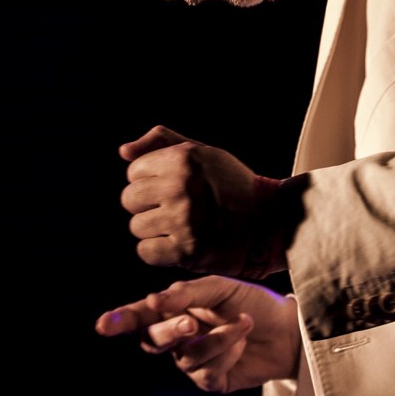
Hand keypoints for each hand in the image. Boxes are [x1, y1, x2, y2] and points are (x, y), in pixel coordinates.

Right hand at [95, 276, 301, 393]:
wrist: (288, 328)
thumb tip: (154, 300)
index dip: (120, 320)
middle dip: (170, 331)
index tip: (104, 326)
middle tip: (191, 322)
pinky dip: (228, 354)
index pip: (141, 316)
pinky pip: (206, 373)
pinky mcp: (212, 381)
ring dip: (217, 339)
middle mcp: (179, 337)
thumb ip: (186, 292)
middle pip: (153, 340)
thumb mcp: (220, 288)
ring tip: (244, 322)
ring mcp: (194, 361)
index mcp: (175, 309)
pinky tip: (243, 342)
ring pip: (186, 357)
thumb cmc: (253, 302)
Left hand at [118, 125, 288, 277]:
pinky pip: (145, 252)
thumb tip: (123, 152)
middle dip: (148, 206)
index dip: (151, 182)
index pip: (134, 171)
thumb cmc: (233, 186)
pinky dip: (159, 253)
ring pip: (136, 227)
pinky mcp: (187, 251)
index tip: (174, 189)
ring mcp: (184, 220)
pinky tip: (179, 245)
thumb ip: (163, 143)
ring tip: (182, 227)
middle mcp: (182, 187)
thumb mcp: (205, 153)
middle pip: (130, 199)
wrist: (270, 223)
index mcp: (184, 159)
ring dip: (154, 230)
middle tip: (176, 210)